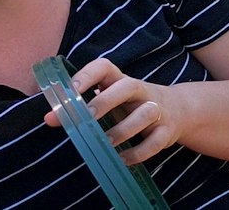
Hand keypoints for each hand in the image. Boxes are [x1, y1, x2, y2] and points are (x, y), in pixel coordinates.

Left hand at [46, 57, 183, 164]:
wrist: (179, 110)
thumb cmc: (132, 106)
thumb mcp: (111, 100)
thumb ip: (81, 107)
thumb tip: (49, 118)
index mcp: (121, 80)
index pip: (104, 67)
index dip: (86, 76)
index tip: (69, 91)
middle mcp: (141, 91)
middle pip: (128, 86)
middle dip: (106, 101)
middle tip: (86, 117)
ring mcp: (157, 110)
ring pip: (145, 114)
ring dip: (123, 130)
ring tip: (105, 143)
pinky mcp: (166, 131)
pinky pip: (154, 142)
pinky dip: (137, 153)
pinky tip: (121, 159)